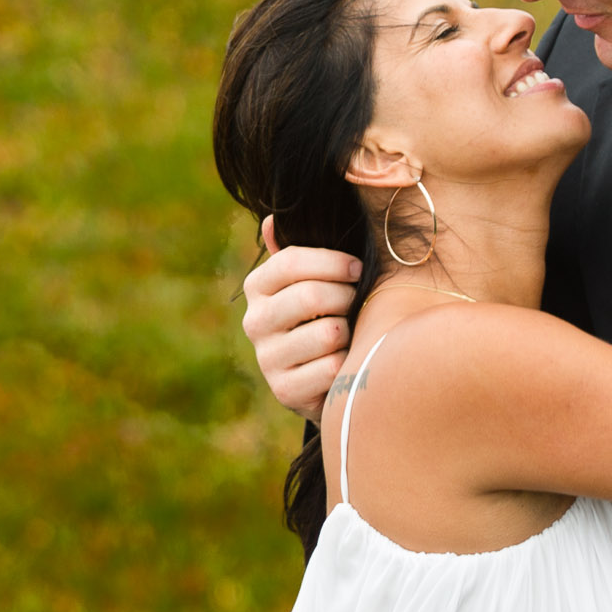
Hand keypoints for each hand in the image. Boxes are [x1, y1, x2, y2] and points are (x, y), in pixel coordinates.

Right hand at [240, 215, 361, 418]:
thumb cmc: (322, 315)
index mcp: (257, 287)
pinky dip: (348, 363)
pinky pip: (332, 367)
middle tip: (356, 301)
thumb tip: (273, 220)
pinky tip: (345, 362)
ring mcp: (267, 358)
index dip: (332, 262)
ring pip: (327, 333)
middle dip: (346, 296)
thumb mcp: (310, 281)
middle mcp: (254, 321)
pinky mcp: (284, 391)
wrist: (320, 379)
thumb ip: (296, 252)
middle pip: (310, 296)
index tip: (356, 268)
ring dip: (350, 331)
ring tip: (350, 332)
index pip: (290, 261)